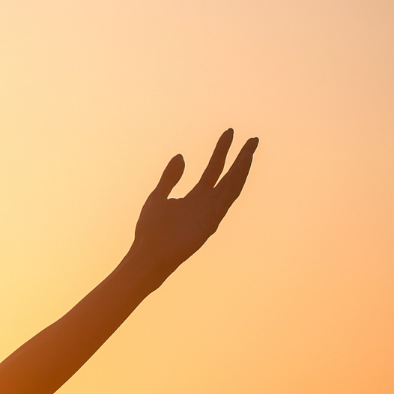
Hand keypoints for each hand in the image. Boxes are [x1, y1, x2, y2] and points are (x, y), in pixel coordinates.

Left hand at [129, 129, 257, 277]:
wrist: (148, 254)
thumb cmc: (150, 230)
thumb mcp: (158, 196)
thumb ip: (170, 177)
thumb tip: (181, 156)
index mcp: (195, 197)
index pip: (213, 170)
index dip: (222, 151)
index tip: (230, 133)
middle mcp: (207, 203)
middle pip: (229, 176)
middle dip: (241, 157)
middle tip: (253, 139)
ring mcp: (211, 211)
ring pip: (233, 185)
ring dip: (243, 167)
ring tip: (251, 148)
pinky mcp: (212, 220)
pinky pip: (227, 198)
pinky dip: (236, 182)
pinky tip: (242, 167)